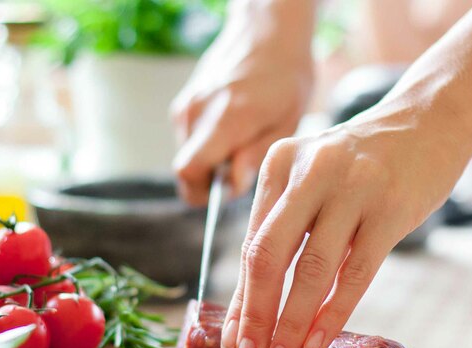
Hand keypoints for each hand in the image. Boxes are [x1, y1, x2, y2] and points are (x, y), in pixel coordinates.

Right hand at [170, 0, 315, 204]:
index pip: (189, 170)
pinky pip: (190, 137)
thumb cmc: (286, 75)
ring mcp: (187, 104)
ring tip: (244, 139)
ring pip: (189, 153)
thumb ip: (256, 156)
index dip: (203, 192)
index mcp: (226, 118)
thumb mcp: (287, 121)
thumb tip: (232, 186)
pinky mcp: (184, 101)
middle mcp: (198, 111)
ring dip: (212, 159)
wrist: (268, 31)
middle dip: (212, 178)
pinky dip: (208, 142)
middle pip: (187, 168)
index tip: (228, 191)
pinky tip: (234, 126)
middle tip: (244, 165)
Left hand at [220, 92, 471, 347]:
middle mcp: (309, 173)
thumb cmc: (366, 160)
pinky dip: (333, 312)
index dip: (241, 297)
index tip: (234, 339)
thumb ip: (286, 224)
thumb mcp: (314, 175)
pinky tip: (319, 339)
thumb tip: (256, 301)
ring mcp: (351, 189)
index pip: (252, 244)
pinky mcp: (390, 209)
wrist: (430, 119)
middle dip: (256, 316)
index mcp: (280, 165)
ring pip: (311, 271)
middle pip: (270, 257)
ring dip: (292, 324)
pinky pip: (355, 273)